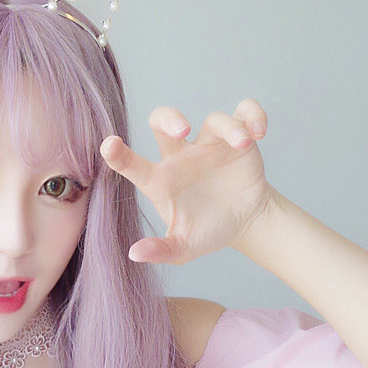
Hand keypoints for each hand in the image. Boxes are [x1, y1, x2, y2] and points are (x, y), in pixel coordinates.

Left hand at [100, 100, 269, 265]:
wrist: (243, 224)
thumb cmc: (207, 231)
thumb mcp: (183, 248)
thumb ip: (161, 251)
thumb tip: (135, 253)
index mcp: (162, 180)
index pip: (134, 164)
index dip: (119, 154)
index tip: (108, 145)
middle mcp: (182, 155)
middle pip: (163, 120)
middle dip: (170, 119)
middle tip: (183, 131)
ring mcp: (210, 144)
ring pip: (214, 120)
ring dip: (229, 127)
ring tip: (242, 142)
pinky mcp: (238, 139)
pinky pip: (244, 114)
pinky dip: (252, 117)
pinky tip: (258, 133)